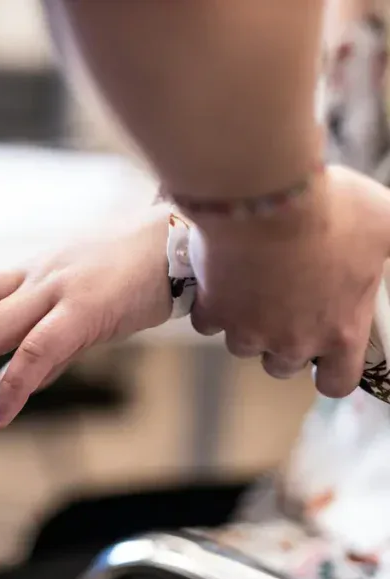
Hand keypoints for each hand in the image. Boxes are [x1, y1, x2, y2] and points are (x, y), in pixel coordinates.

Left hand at [0, 206, 173, 426]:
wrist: (182, 240)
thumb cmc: (130, 269)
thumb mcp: (75, 301)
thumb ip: (45, 338)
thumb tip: (22, 375)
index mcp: (21, 278)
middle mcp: (26, 282)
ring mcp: (52, 293)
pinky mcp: (84, 310)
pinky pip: (39, 352)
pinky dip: (15, 386)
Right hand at [188, 165, 389, 396]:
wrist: (265, 194)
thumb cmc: (330, 211)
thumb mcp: (386, 224)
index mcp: (341, 331)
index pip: (336, 383)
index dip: (329, 370)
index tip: (323, 352)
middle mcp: (292, 340)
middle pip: (281, 367)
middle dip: (281, 342)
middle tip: (283, 306)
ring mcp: (248, 329)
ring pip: (242, 345)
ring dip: (245, 325)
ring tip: (250, 289)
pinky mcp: (214, 310)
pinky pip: (208, 322)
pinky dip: (212, 305)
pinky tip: (221, 279)